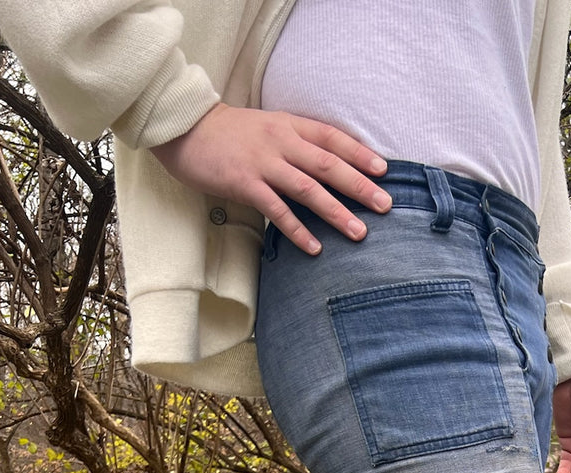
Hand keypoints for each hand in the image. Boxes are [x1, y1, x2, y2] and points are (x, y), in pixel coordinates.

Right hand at [149, 102, 391, 253]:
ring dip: (336, 213)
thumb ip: (296, 143)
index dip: (359, 154)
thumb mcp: (268, 128)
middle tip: (385, 206)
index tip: (383, 171)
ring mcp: (263, 163)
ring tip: (359, 233)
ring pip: (308, 189)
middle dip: (359, 186)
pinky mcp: (244, 184)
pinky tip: (315, 247)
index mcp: (289, 125)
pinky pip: (276, 211)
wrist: (185, 127)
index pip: (332, 138)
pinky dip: (297, 230)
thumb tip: (327, 165)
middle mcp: (281, 142)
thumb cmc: (230, 133)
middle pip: (328, 165)